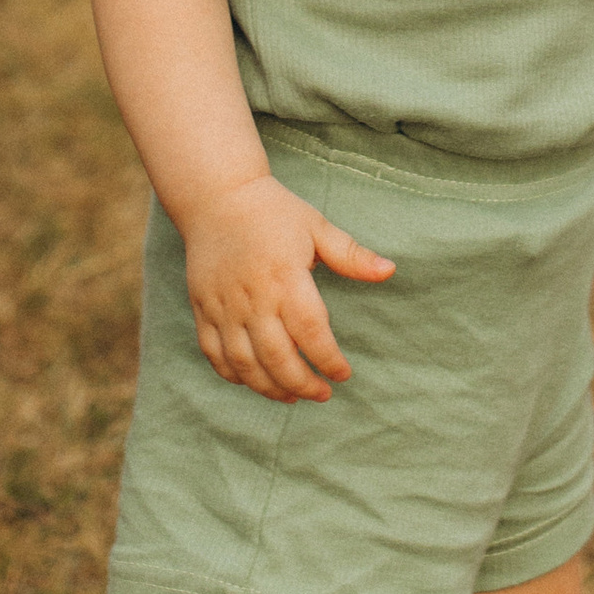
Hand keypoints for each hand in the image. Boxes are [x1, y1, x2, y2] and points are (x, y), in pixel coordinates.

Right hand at [182, 178, 393, 401]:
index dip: (329, 360)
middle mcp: (252, 297)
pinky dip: (233, 375)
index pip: (311, 333)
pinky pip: (214, 354)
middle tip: (322, 394)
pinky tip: (254, 381)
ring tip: (292, 397)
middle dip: (303, 384)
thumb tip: (390, 271)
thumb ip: (352, 255)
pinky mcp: (203, 309)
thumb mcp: (317, 227)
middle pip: (277, 358)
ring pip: (244, 364)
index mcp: (285, 277)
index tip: (343, 374)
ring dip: (269, 388)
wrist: (216, 196)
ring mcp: (223, 306)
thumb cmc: (273, 211)